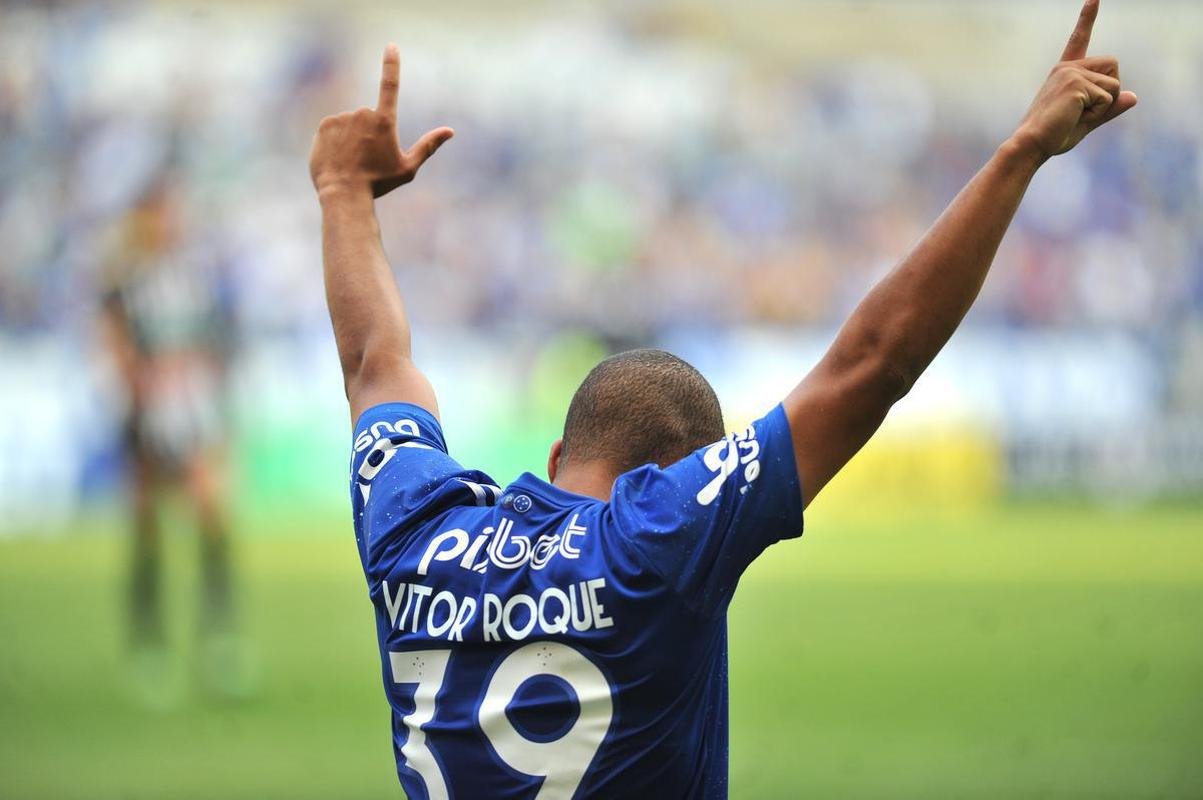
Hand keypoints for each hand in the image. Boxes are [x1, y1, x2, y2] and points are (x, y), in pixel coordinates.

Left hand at [309, 44, 453, 198]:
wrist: (343, 193)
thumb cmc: (378, 183)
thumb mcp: (407, 168)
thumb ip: (428, 146)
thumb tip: (450, 131)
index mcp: (384, 121)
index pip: (390, 85)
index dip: (391, 64)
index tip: (391, 45)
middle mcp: (362, 114)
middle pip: (368, 118)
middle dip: (369, 134)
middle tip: (367, 160)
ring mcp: (342, 118)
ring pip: (350, 124)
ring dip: (352, 138)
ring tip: (351, 162)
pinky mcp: (325, 125)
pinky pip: (334, 129)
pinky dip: (336, 141)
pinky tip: (338, 158)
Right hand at [1011, 0, 1136, 160]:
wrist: (1031, 144)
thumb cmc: (1053, 135)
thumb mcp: (1086, 120)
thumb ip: (1109, 107)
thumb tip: (1133, 97)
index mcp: (1065, 71)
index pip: (1079, 39)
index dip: (1087, 17)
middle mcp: (1067, 67)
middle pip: (1114, 66)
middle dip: (1109, 91)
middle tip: (1084, 110)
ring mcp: (1071, 73)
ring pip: (1114, 84)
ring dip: (1104, 105)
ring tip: (1076, 115)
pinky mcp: (1076, 84)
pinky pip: (1107, 97)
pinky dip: (1097, 113)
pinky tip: (1075, 117)